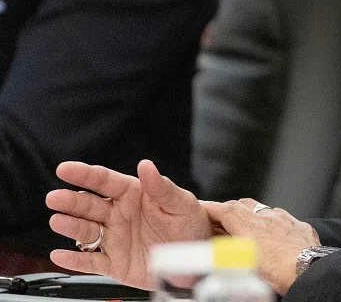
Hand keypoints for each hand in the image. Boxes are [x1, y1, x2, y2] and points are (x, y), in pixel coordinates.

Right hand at [46, 159, 212, 289]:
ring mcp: (115, 238)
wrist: (197, 260)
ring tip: (58, 221)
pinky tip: (60, 255)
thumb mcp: (182, 204)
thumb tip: (146, 166)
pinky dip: (74, 260)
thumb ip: (162, 187)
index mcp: (135, 195)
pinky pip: (91, 262)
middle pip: (89, 205)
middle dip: (71, 200)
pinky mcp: (114, 263)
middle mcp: (120, 215)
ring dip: (70, 226)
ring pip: (86, 231)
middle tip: (55, 197)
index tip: (65, 168)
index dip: (84, 174)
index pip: (105, 181)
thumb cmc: (191, 226)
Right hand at [202, 199, 320, 294]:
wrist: (309, 271)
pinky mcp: (301, 227)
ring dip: (254, 216)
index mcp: (250, 225)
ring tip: (248, 228)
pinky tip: (276, 235)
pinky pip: (285, 220)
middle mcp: (268, 218)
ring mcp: (286, 220)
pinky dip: (276, 224)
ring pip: (265, 210)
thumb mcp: (243, 263)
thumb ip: (228, 249)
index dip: (211, 208)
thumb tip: (217, 244)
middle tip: (222, 220)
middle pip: (243, 205)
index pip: (225, 209)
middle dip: (230, 210)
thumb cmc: (278, 272)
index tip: (202, 208)